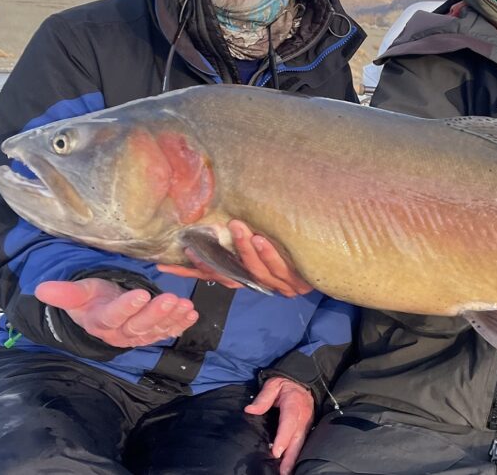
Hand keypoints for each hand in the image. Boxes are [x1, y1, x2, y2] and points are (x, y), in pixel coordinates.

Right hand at [35, 278, 197, 347]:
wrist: (100, 313)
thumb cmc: (92, 299)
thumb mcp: (79, 294)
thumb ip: (66, 293)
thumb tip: (41, 289)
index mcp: (100, 322)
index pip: (113, 316)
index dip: (127, 307)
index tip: (141, 294)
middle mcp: (120, 333)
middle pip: (139, 325)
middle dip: (156, 313)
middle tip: (171, 299)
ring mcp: (138, 336)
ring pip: (156, 330)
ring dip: (173, 318)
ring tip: (186, 305)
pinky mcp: (152, 334)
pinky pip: (167, 331)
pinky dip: (181, 324)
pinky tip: (192, 314)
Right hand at [157, 220, 312, 296]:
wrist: (331, 266)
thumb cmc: (293, 249)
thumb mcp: (264, 242)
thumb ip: (241, 236)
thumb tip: (219, 213)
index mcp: (248, 276)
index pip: (212, 276)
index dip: (189, 272)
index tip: (164, 264)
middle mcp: (259, 283)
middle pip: (228, 277)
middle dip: (210, 262)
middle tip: (194, 243)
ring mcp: (278, 283)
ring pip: (255, 270)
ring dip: (244, 248)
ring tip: (236, 226)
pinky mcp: (297, 281)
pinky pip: (279, 268)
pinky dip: (269, 254)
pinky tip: (261, 239)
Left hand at [244, 376, 313, 474]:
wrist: (302, 382)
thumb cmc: (284, 385)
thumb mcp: (273, 385)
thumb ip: (263, 397)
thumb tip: (250, 409)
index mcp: (294, 404)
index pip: (289, 422)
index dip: (283, 438)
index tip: (276, 452)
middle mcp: (303, 416)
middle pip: (297, 438)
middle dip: (290, 456)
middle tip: (283, 471)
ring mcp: (306, 423)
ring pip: (301, 443)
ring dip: (294, 459)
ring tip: (286, 472)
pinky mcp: (306, 428)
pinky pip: (301, 443)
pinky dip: (296, 455)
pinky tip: (289, 465)